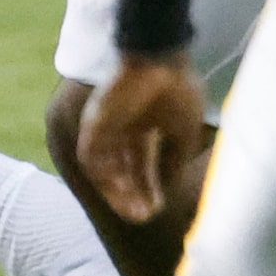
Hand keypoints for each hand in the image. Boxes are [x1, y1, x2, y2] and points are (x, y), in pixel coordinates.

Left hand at [76, 51, 207, 223]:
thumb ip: (174, 160)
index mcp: (144, 126)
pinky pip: (92, 159)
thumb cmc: (177, 89)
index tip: (158, 208)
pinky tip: (122, 192)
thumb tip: (170, 188)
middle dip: (133, 195)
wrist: (159, 59)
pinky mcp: (92, 125)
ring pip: (105, 169)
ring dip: (117, 192)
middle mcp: (122, 130)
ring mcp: (105, 128)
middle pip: (122, 170)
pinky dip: (105, 177)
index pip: (142, 164)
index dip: (150, 186)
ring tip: (134, 211)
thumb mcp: (183, 131)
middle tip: (144, 217)